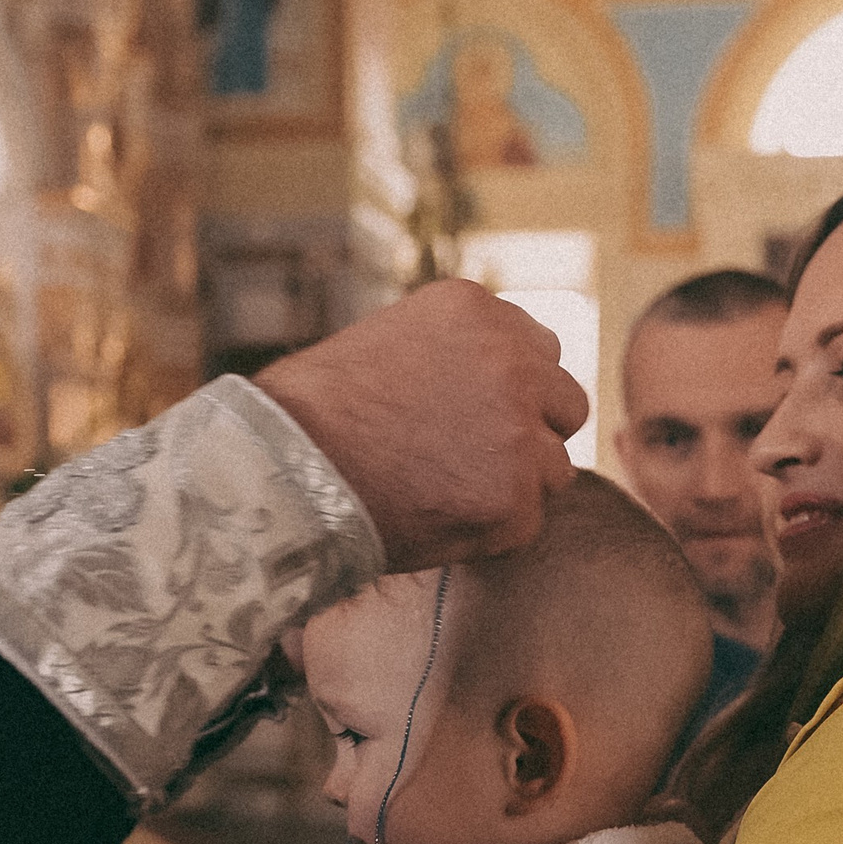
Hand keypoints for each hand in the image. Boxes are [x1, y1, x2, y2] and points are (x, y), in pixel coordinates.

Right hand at [255, 281, 585, 571]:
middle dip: (530, 436)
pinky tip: (434, 523)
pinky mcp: (513, 499)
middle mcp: (511, 362)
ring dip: (513, 487)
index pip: (540, 351)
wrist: (278, 471)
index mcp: (476, 310)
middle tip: (473, 466)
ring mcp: (518, 432)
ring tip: (444, 498)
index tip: (474, 420)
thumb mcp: (384, 347)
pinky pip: (527, 523)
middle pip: (564, 405)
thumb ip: (449, 358)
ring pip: (553, 469)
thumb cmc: (307, 416)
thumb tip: (485, 395)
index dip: (511, 393)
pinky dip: (489, 533)